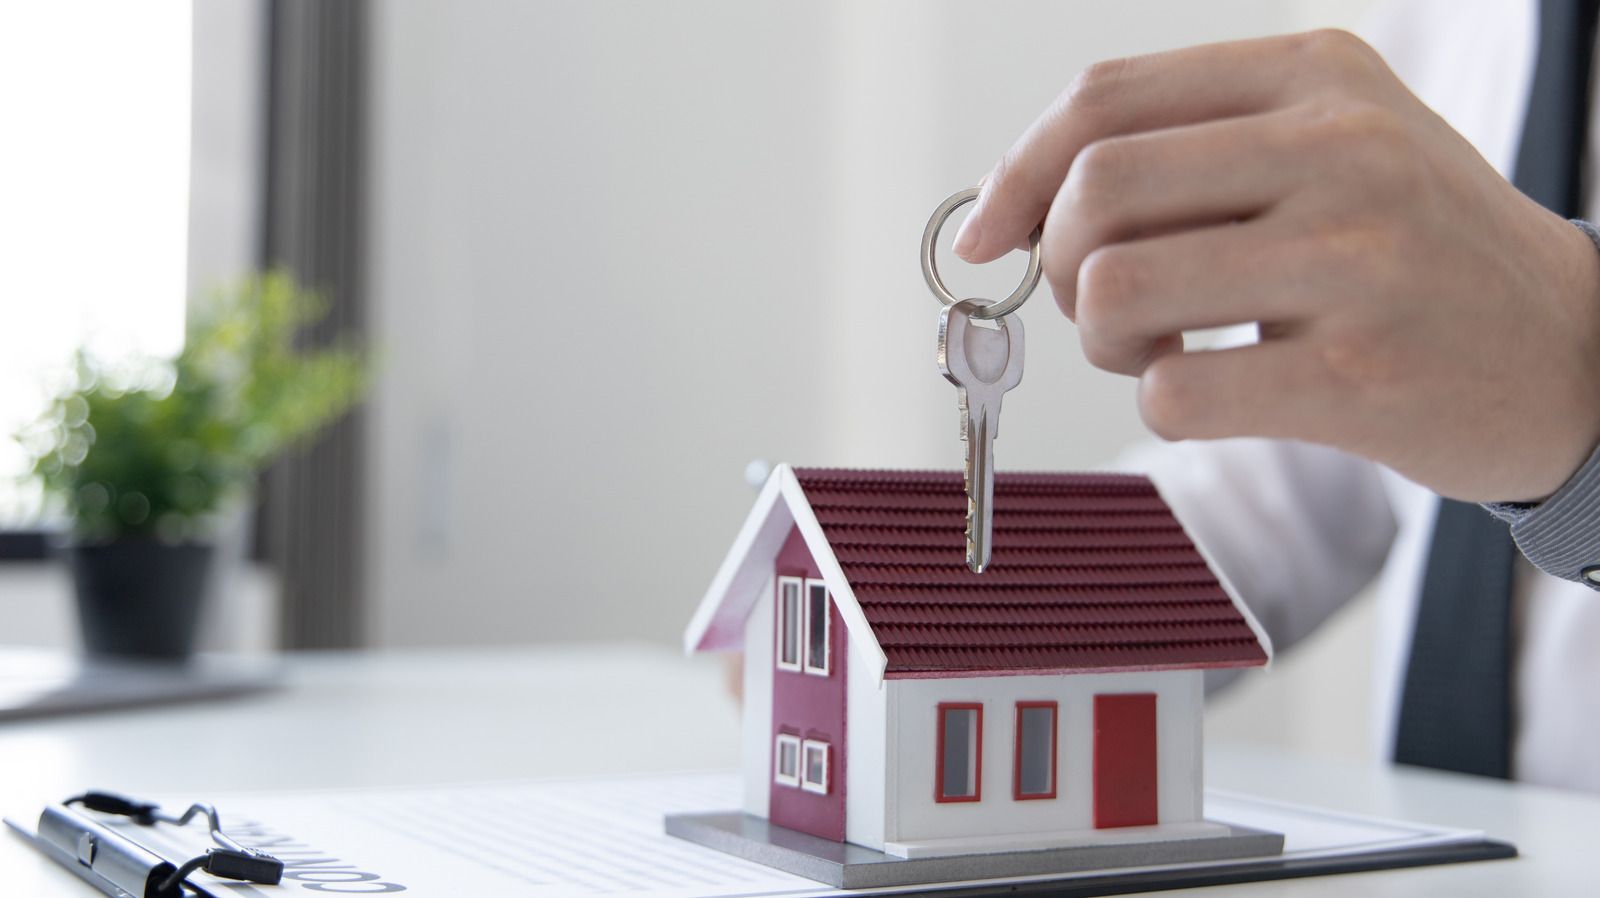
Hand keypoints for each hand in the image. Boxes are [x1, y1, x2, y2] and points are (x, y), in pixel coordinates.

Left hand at [955, 30, 1599, 502]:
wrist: (1569, 350)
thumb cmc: (1413, 252)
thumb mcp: (1325, 150)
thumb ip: (1182, 154)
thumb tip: (1010, 210)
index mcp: (1314, 76)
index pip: (1105, 99)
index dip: (1017, 172)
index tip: (988, 234)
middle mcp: (1339, 149)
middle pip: (1096, 188)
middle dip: (1062, 261)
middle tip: (1104, 303)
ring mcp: (1355, 260)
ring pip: (1116, 289)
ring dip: (1104, 338)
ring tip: (1161, 347)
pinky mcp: (1358, 376)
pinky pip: (1174, 393)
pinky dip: (1161, 403)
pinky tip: (1217, 388)